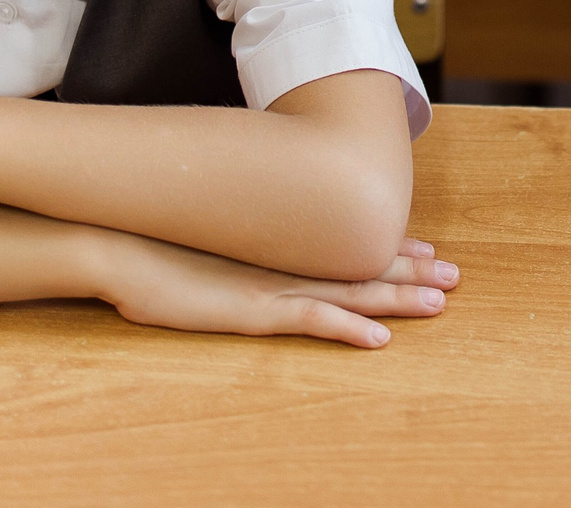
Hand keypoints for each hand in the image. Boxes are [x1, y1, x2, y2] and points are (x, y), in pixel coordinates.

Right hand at [98, 232, 458, 347]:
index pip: (344, 245)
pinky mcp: (251, 310)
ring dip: (398, 297)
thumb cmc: (152, 239)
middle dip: (410, 270)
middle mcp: (283, 261)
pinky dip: (348, 329)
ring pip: (350, 292)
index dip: (386, 248)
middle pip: (360, 265)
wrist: (116, 241)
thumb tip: (247, 230)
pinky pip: (311, 321)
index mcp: (276, 245)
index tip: (424, 246)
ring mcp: (270, 285)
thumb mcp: (204, 238)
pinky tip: (380, 338)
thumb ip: (234, 238)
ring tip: (440, 302)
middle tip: (454, 273)